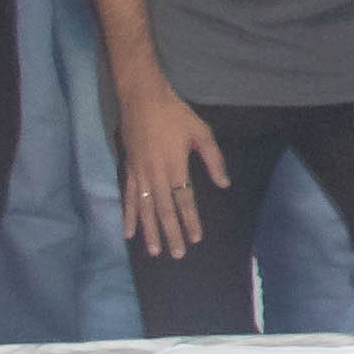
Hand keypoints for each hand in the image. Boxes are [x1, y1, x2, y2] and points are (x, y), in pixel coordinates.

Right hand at [112, 77, 229, 259]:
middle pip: (165, 210)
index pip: (185, 200)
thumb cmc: (175, 114)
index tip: (196, 238)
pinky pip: (129, 198)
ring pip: (145, 209)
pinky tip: (129, 233)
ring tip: (155, 251)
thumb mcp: (201, 132)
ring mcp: (140, 174)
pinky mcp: (128, 170)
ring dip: (150, 232)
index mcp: (176, 166)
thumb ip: (213, 159)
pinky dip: (129, 216)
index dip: (191, 221)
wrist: (142, 98)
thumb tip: (224, 184)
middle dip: (171, 234)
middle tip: (178, 255)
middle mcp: (156, 175)